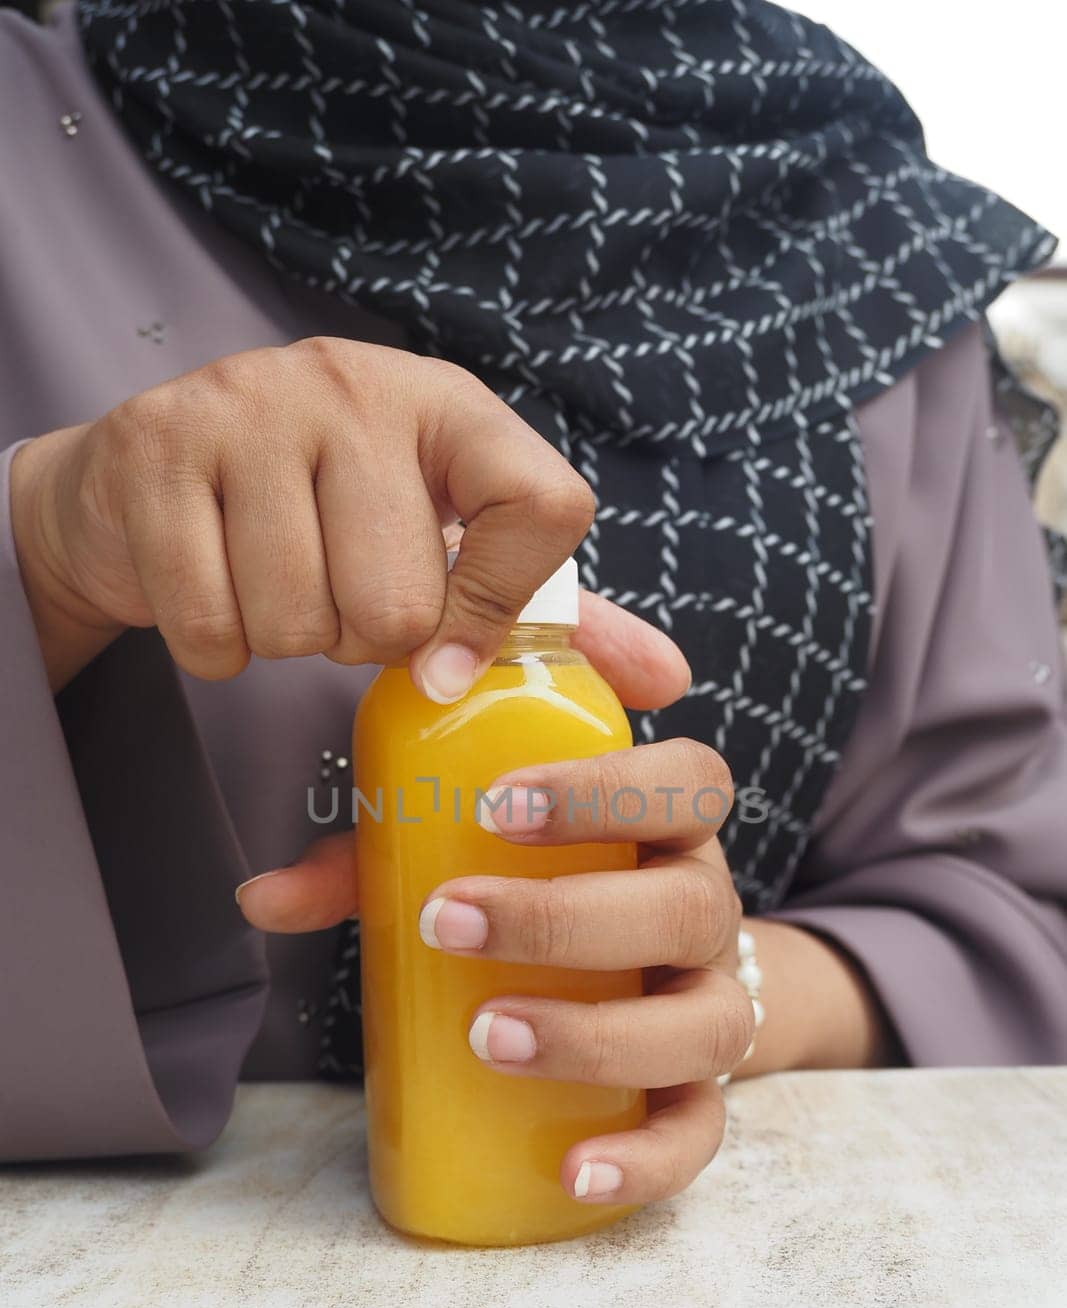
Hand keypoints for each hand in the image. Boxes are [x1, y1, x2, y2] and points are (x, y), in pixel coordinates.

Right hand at [9, 339, 596, 693]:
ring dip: (285, 641)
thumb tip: (669, 677)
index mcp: (449, 404)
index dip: (502, 606)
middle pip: (400, 604)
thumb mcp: (442, 545)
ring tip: (270, 584)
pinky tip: (213, 591)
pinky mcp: (157, 451)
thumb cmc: (321, 520)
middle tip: (332, 597)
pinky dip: (214, 647)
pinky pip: (211, 627)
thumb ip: (541, 608)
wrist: (148, 480)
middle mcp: (355, 383)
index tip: (451, 651)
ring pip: (301, 622)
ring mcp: (248, 405)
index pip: (542, 507)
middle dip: (361, 640)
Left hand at [241, 624, 752, 1207]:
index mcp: (664, 831)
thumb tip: (259, 898)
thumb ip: (374, 865)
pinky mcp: (702, 1095)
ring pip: (704, 1024)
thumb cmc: (541, 895)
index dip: (605, 787)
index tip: (494, 806)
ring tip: (487, 1037)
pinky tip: (574, 1173)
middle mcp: (704, 912)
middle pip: (690, 904)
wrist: (650, 980)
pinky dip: (645, 1158)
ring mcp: (711, 1005)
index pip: (685, 781)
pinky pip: (701, 1133)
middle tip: (448, 922)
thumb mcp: (466, 858)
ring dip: (596, 1035)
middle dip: (563, 916)